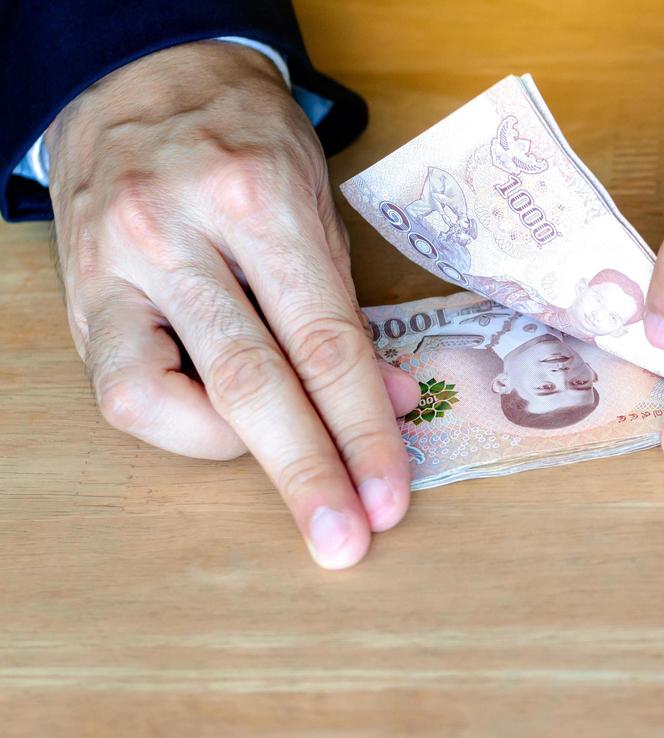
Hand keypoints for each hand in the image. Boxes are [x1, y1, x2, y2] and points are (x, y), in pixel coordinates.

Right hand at [47, 41, 419, 568]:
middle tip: (347, 539)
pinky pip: (123, 390)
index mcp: (257, 199)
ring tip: (288, 467)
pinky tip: (222, 419)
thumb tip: (390, 402)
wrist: (143, 79)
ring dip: (240, 460)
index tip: (392, 495)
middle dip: (307, 472)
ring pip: (165, 398)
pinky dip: (181, 426)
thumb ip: (345, 309)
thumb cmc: (248, 145)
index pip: (324, 342)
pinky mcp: (79, 294)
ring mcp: (115, 263)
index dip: (363, 431)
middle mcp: (176, 229)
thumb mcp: (317, 207)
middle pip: (250, 382)